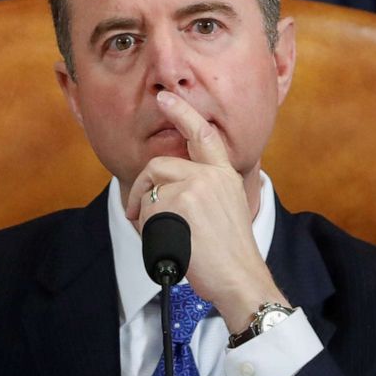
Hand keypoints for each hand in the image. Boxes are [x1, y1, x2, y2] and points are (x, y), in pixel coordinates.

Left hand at [125, 90, 289, 332]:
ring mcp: (193, 187)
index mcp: (224, 174)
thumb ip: (203, 188)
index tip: (165, 98)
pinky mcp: (178, 204)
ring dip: (147, 219)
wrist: (240, 277)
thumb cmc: (230, 253)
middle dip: (139, 188)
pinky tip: (170, 247)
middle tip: (135, 212)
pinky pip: (146, 214)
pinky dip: (149, 234)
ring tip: (166, 241)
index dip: (182, 112)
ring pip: (150, 195)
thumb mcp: (226, 208)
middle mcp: (210, 175)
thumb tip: (163, 186)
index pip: (202, 134)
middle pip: (158, 166)